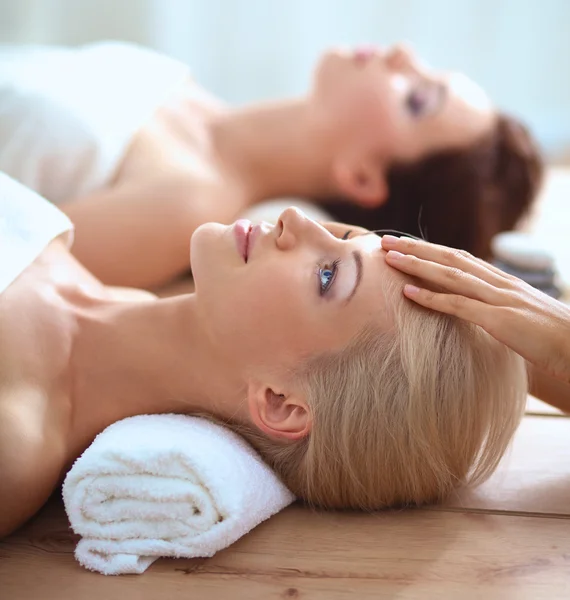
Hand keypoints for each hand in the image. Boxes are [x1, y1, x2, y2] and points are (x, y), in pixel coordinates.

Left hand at [381, 235, 569, 383]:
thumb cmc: (549, 336)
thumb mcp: (517, 314)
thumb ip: (493, 307)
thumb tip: (468, 308)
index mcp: (501, 280)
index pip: (459, 258)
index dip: (430, 249)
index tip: (404, 244)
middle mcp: (498, 283)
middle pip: (449, 258)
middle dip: (416, 248)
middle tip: (384, 242)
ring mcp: (499, 298)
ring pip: (451, 275)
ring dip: (417, 265)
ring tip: (390, 260)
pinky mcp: (500, 319)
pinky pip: (460, 306)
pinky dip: (432, 298)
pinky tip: (408, 294)